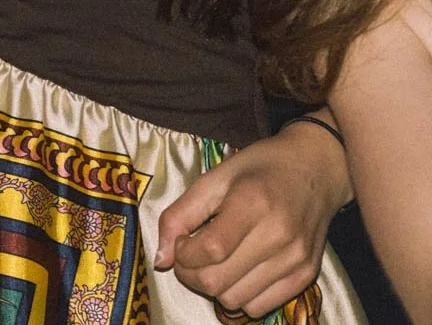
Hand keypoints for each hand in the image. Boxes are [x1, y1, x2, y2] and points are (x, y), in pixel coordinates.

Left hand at [155, 121, 348, 316]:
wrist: (315, 169)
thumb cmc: (258, 169)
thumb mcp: (212, 178)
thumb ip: (180, 215)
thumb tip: (161, 259)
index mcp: (253, 203)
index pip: (210, 250)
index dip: (183, 254)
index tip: (181, 242)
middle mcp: (279, 235)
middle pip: (218, 281)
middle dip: (191, 274)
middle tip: (192, 255)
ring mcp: (296, 259)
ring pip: (236, 300)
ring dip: (214, 287)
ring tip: (216, 262)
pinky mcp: (307, 275)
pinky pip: (260, 307)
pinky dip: (240, 296)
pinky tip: (239, 272)